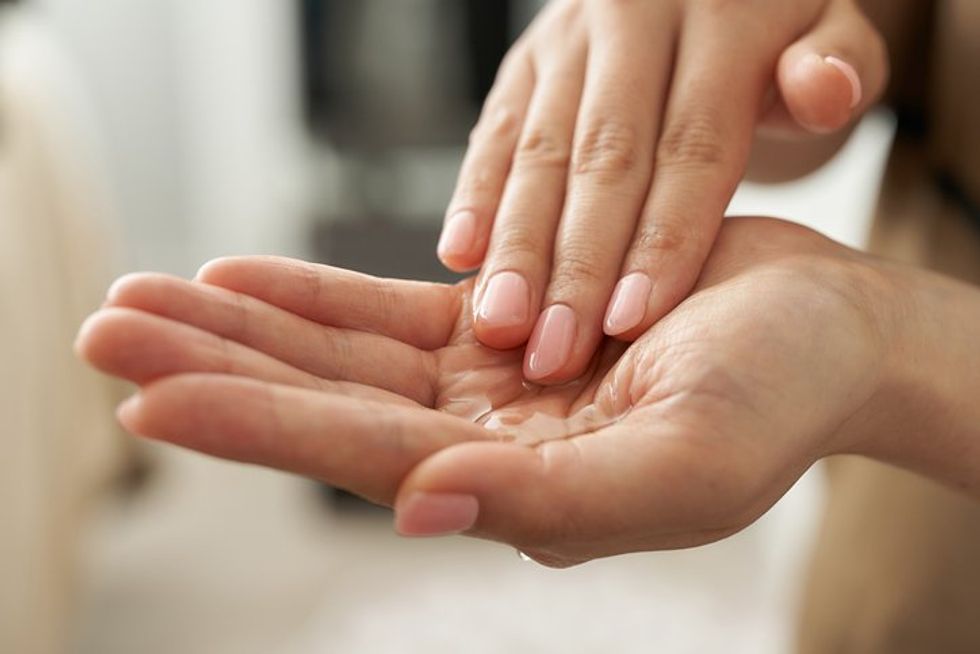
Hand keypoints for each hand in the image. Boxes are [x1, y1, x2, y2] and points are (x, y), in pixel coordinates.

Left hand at [76, 217, 900, 566]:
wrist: (826, 331)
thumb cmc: (780, 401)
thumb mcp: (683, 466)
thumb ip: (550, 502)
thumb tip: (420, 510)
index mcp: (516, 488)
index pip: (357, 458)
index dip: (251, 427)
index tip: (147, 397)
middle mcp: (481, 440)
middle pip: (318, 403)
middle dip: (211, 367)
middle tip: (105, 330)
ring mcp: (483, 381)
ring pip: (335, 354)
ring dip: (240, 326)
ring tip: (144, 298)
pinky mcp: (500, 322)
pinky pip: (386, 310)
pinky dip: (313, 296)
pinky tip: (244, 277)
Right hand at [438, 0, 886, 383]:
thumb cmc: (775, 34)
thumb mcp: (832, 33)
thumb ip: (839, 66)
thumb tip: (821, 87)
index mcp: (720, 17)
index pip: (691, 146)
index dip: (662, 238)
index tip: (634, 323)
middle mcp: (633, 20)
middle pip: (603, 160)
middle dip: (577, 265)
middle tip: (553, 352)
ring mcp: (570, 41)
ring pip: (538, 153)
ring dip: (516, 246)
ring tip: (501, 324)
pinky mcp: (526, 62)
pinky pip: (495, 132)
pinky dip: (475, 197)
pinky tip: (461, 256)